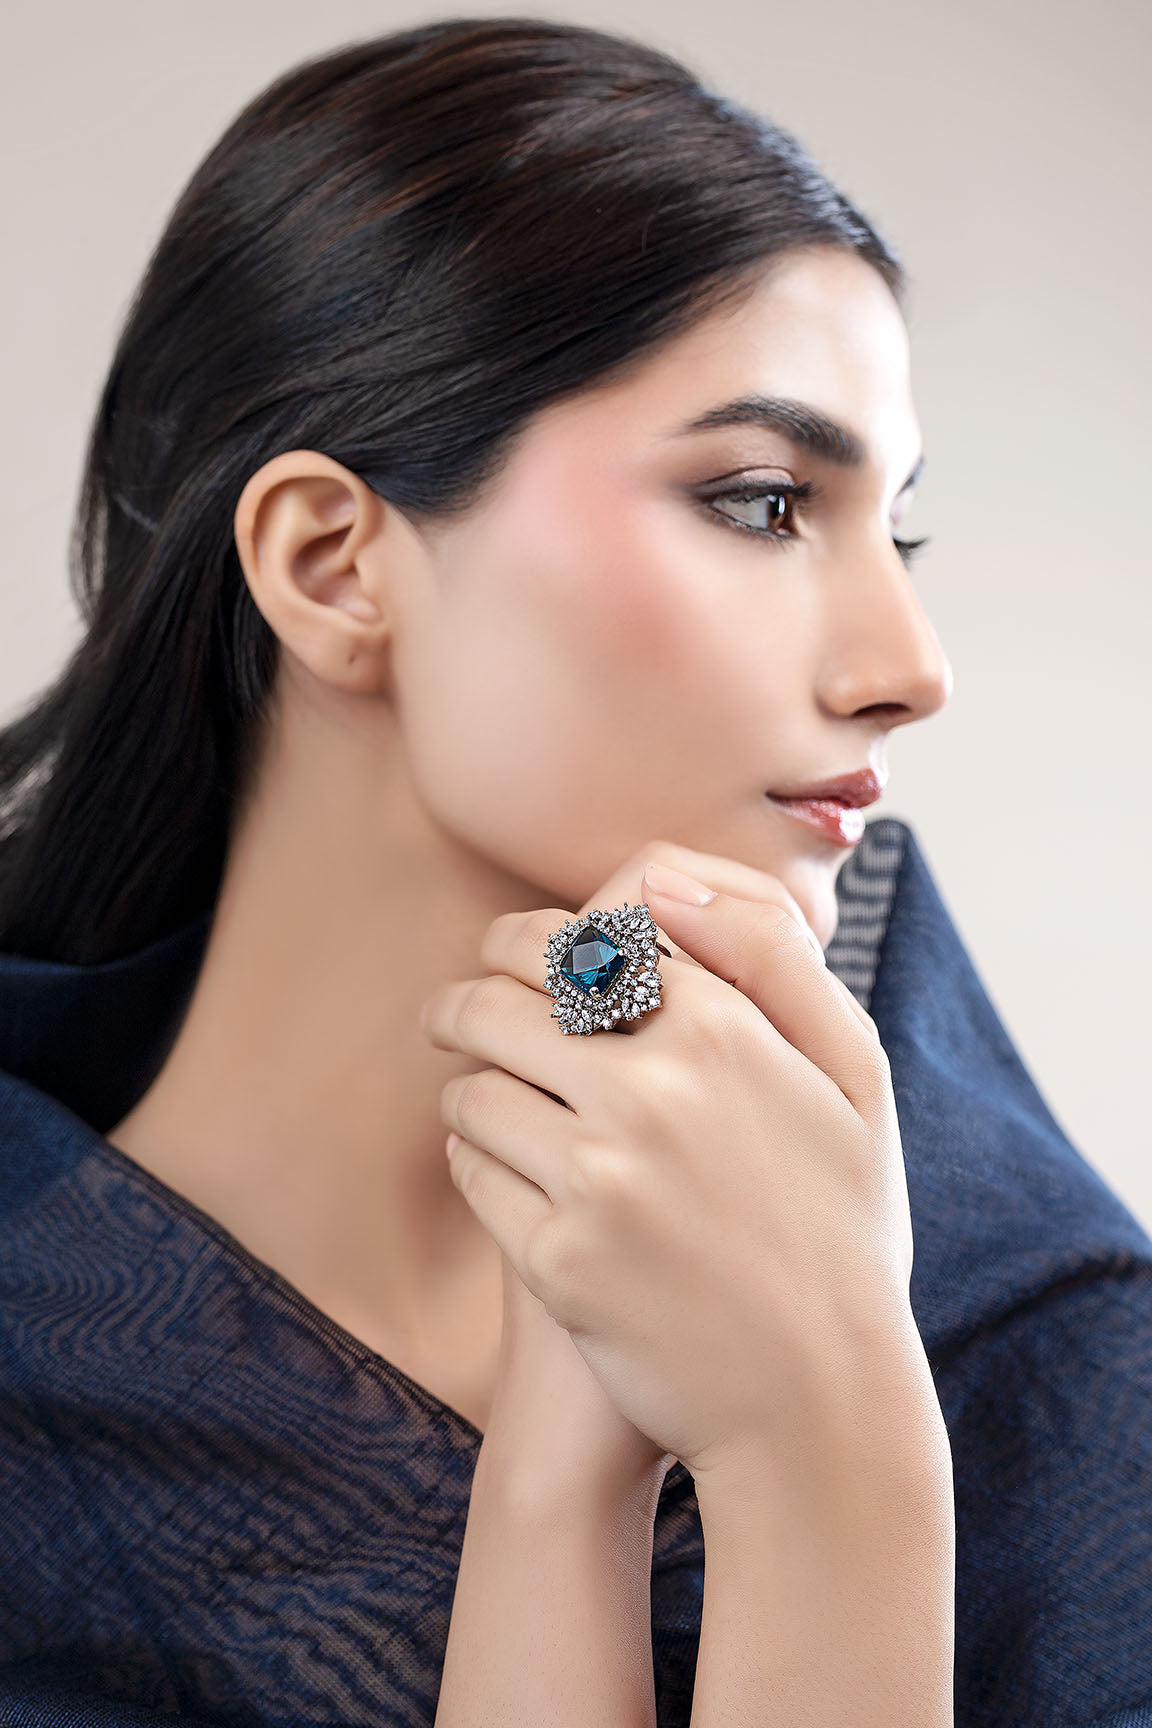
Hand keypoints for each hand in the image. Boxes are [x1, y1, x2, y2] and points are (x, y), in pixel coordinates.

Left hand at [421, 839, 921, 1484]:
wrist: (816, 1403)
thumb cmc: (839, 1227)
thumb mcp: (853, 1077)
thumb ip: (774, 956)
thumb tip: (673, 879)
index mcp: (724, 1031)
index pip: (579, 940)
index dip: (528, 942)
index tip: (512, 957)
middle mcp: (654, 1092)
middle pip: (500, 1000)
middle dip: (466, 997)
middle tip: (453, 1012)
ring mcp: (599, 1178)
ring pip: (473, 1086)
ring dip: (466, 1084)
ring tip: (477, 1094)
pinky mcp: (557, 1258)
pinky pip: (472, 1170)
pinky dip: (474, 1159)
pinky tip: (504, 1169)